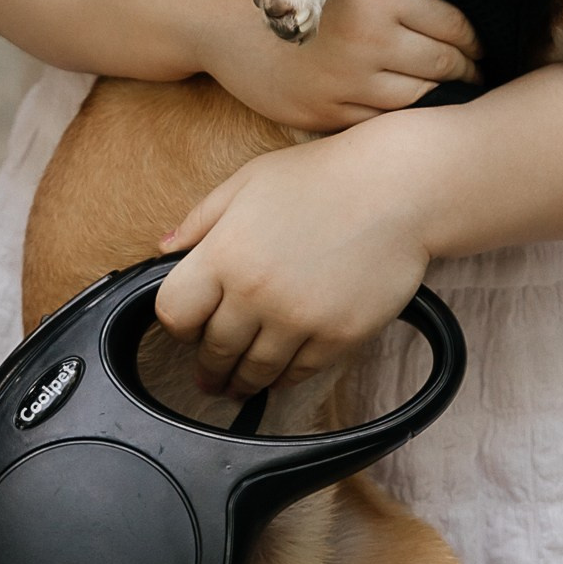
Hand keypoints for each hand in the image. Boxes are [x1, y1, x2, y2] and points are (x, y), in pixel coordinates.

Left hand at [156, 127, 433, 395]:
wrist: (399, 189)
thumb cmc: (323, 176)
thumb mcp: (250, 181)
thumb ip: (201, 218)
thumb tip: (164, 246)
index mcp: (225, 252)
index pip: (174, 313)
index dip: (177, 325)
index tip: (187, 329)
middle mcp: (256, 292)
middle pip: (214, 351)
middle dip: (208, 367)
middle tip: (209, 377)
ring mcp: (298, 319)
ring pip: (255, 372)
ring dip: (242, 383)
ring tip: (239, 387)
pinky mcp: (338, 336)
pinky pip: (300, 373)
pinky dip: (284, 378)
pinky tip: (280, 374)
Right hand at [196, 0, 479, 130]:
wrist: (205, 10)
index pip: (455, 27)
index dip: (475, 38)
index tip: (481, 43)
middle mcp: (370, 46)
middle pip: (444, 68)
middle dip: (468, 70)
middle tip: (478, 72)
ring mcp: (345, 86)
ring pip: (417, 103)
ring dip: (440, 98)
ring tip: (452, 93)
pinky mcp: (321, 115)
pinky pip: (377, 125)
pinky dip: (399, 121)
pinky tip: (407, 111)